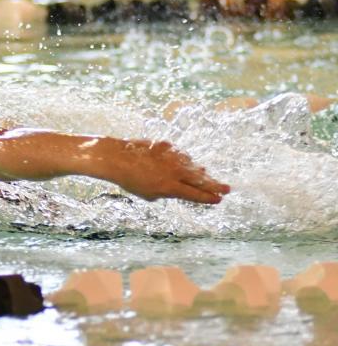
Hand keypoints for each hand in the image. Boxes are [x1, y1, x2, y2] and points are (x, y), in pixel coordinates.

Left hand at [109, 139, 229, 203]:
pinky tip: (188, 163)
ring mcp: (172, 157)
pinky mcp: (167, 146)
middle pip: (199, 180)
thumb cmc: (130, 180)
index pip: (194, 194)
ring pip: (191, 166)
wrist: (117, 158)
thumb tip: (178, 189)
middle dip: (214, 185)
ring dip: (200, 172)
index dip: (207, 198)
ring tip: (207, 176)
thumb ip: (165, 193)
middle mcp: (174, 172)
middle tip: (227, 189)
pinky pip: (180, 155)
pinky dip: (185, 161)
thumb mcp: (148, 194)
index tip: (218, 199)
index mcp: (170, 187)